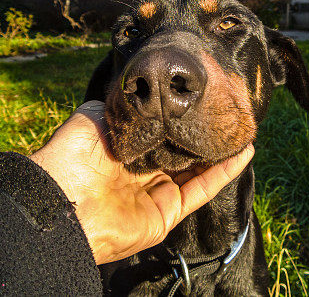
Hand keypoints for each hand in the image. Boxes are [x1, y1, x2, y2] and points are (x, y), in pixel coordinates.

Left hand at [29, 100, 254, 264]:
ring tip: (243, 130)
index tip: (202, 100)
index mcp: (123, 151)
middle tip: (228, 113)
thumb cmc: (73, 155)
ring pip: (196, 171)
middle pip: (180, 153)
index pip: (159, 133)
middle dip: (202, 135)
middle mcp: (141, 173)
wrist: (64, 199)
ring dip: (219, 153)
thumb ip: (121, 104)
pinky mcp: (167, 213)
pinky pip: (202, 190)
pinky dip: (224, 173)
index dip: (180, 119)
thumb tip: (143, 94)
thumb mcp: (94, 115)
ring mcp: (155, 194)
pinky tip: (245, 152)